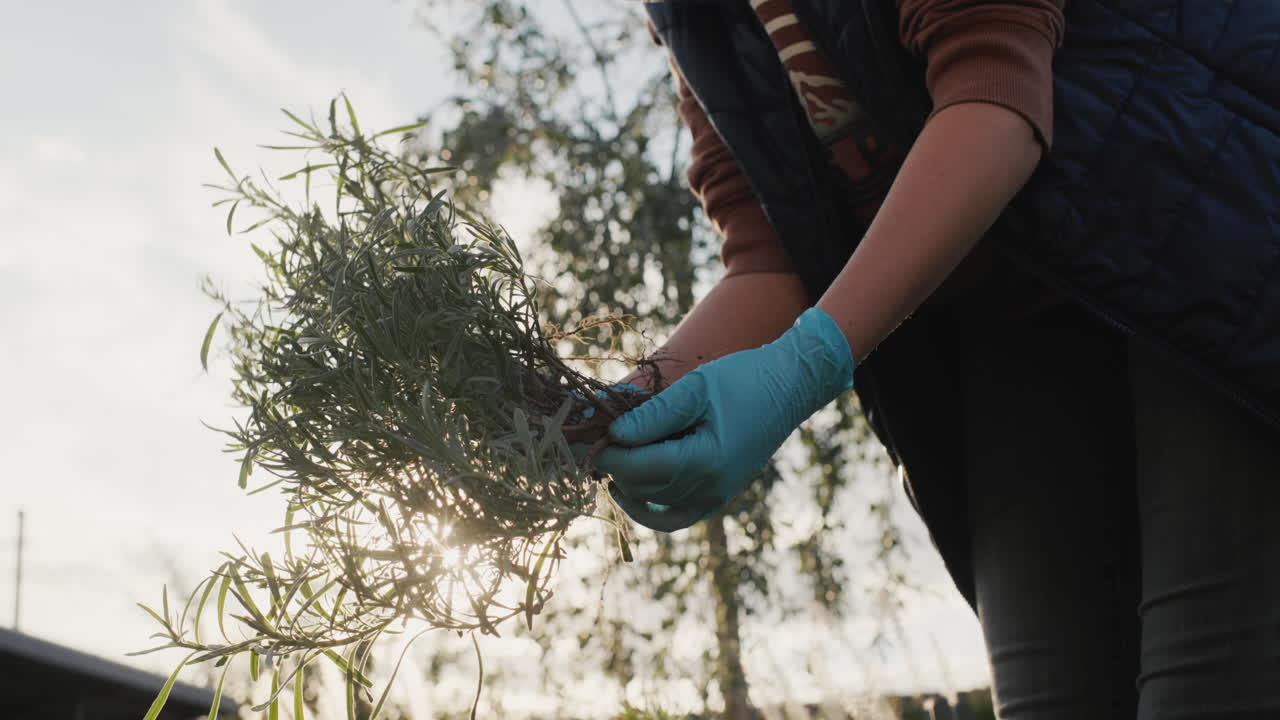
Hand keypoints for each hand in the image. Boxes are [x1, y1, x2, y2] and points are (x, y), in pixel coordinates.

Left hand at [590, 307, 854, 531]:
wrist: (787, 388)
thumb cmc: (742, 380)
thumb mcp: (695, 388)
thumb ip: (653, 414)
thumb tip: (613, 434)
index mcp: (704, 461)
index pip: (638, 467)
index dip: (606, 453)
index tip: (584, 435)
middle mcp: (709, 489)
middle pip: (641, 486)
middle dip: (612, 463)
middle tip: (590, 439)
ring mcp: (714, 498)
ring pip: (652, 503)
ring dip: (626, 481)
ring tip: (607, 455)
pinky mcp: (717, 497)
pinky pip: (673, 519)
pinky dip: (647, 511)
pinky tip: (626, 490)